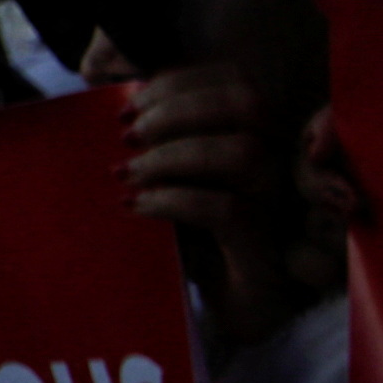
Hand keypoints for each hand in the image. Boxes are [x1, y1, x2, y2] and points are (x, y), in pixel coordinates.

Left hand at [120, 65, 336, 344]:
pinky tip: (137, 206)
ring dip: (174, 155)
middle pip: (249, 104)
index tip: (130, 103)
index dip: (183, 80)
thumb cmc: (192, 232)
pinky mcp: (261, 243)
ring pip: (243, 153)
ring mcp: (275, 201)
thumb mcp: (171, 173)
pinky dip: (172, 199)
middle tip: (129, 134)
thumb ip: (153, 132)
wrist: (224, 302)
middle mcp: (277, 159)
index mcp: (256, 133)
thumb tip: (104, 83)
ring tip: (129, 172)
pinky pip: (225, 208)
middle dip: (181, 108)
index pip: (237, 81)